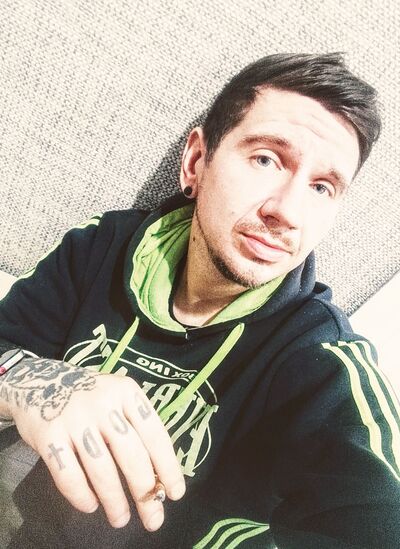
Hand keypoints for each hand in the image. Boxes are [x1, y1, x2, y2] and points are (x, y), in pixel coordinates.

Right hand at [2, 356, 185, 529]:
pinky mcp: (48, 434)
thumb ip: (135, 425)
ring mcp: (75, 418)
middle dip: (145, 492)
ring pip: (101, 469)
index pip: (154, 434)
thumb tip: (159, 475)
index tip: (174, 494)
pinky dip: (81, 495)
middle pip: (132, 455)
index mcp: (127, 392)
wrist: (39, 381)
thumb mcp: (117, 397)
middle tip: (152, 518)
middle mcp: (104, 403)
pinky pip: (68, 474)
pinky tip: (90, 506)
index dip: (168, 467)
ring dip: (115, 501)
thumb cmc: (89, 397)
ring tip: (120, 519)